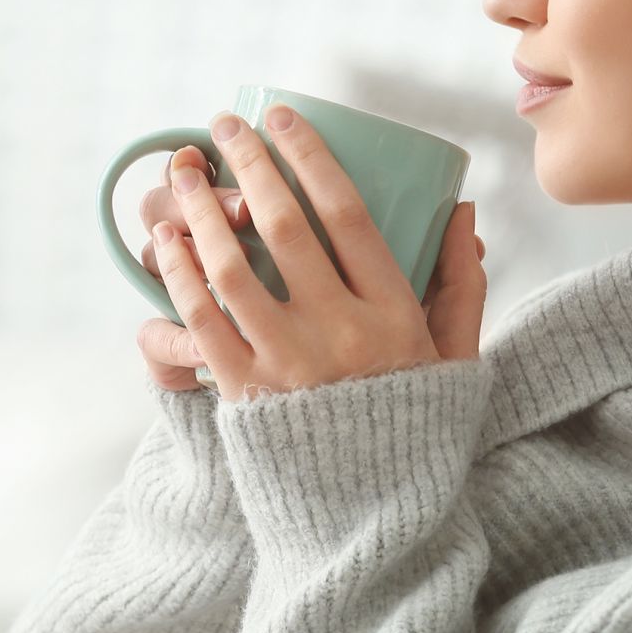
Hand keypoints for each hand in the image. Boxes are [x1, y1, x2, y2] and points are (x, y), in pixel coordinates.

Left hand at [144, 103, 486, 402]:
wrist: (373, 515)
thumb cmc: (416, 424)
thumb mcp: (456, 354)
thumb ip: (461, 282)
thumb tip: (463, 210)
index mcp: (392, 312)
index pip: (346, 212)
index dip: (310, 156)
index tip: (283, 117)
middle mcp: (338, 331)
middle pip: (285, 226)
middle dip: (250, 164)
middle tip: (226, 126)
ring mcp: (287, 363)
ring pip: (232, 269)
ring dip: (199, 213)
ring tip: (180, 175)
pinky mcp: (244, 393)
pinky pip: (202, 322)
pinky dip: (180, 276)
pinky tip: (168, 242)